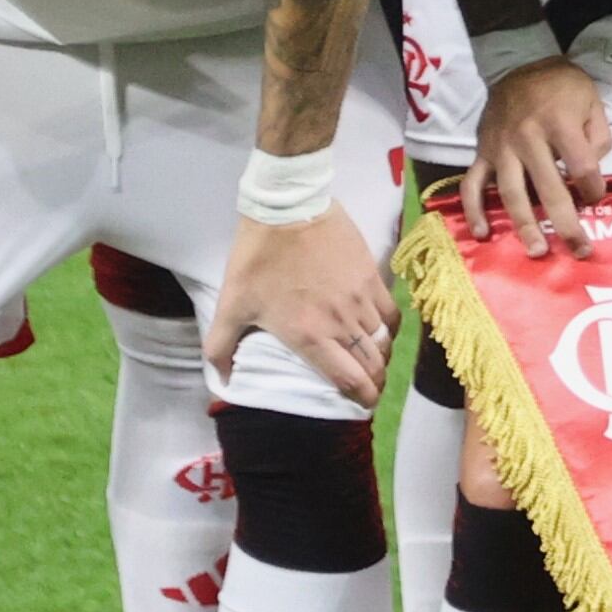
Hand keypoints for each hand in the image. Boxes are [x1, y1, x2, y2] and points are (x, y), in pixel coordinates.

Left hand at [207, 199, 397, 406]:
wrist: (289, 207)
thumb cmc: (258, 258)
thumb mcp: (231, 303)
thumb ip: (221, 346)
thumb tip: (223, 379)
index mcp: (309, 336)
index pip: (348, 378)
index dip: (361, 397)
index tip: (363, 404)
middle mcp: (341, 323)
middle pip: (372, 363)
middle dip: (375, 382)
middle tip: (370, 388)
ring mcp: (361, 299)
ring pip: (383, 339)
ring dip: (381, 355)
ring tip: (374, 360)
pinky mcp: (372, 276)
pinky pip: (390, 312)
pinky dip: (389, 327)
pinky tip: (383, 329)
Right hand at [478, 52, 611, 257]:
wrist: (518, 65)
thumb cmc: (562, 87)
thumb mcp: (593, 101)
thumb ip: (598, 137)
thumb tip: (590, 174)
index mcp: (559, 123)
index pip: (581, 167)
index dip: (594, 189)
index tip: (598, 198)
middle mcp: (528, 138)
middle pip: (548, 188)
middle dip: (566, 223)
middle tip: (579, 250)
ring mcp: (501, 147)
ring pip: (511, 193)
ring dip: (524, 225)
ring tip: (538, 251)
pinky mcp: (481, 152)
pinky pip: (473, 184)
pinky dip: (474, 210)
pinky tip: (482, 233)